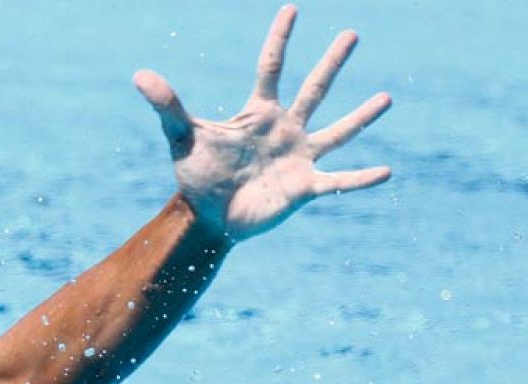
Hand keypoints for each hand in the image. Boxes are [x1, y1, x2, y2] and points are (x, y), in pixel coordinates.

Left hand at [134, 5, 391, 241]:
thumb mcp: (182, 138)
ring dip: (362, 117)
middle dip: (332, 62)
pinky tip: (387, 172)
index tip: (292, 7)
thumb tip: (140, 75)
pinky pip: (339, 181)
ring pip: (338, 132)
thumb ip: (168, 106)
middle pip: (314, 88)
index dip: (280, 38)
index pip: (271, 66)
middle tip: (351, 33)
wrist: (210, 219)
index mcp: (258, 113)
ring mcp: (299, 157)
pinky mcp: (305, 187)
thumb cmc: (198, 177)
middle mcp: (285, 129)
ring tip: (387, 98)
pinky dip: (361, 179)